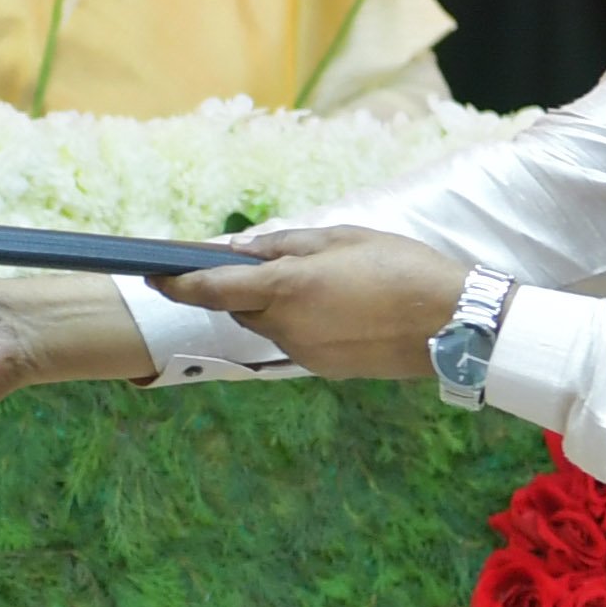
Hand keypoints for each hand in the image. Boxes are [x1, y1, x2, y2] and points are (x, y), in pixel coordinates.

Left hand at [151, 224, 468, 383]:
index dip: (177, 282)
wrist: (450, 323)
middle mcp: (285, 325)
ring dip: (276, 306)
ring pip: (268, 325)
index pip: (212, 288)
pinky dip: (301, 323)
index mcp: (286, 288)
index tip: (155, 274)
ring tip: (322, 283)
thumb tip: (244, 251)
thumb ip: (287, 245)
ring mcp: (303, 352)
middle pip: (240, 308)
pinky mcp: (322, 369)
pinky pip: (295, 340)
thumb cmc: (398, 267)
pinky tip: (338, 308)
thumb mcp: (341, 237)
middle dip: (242, 288)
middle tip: (271, 265)